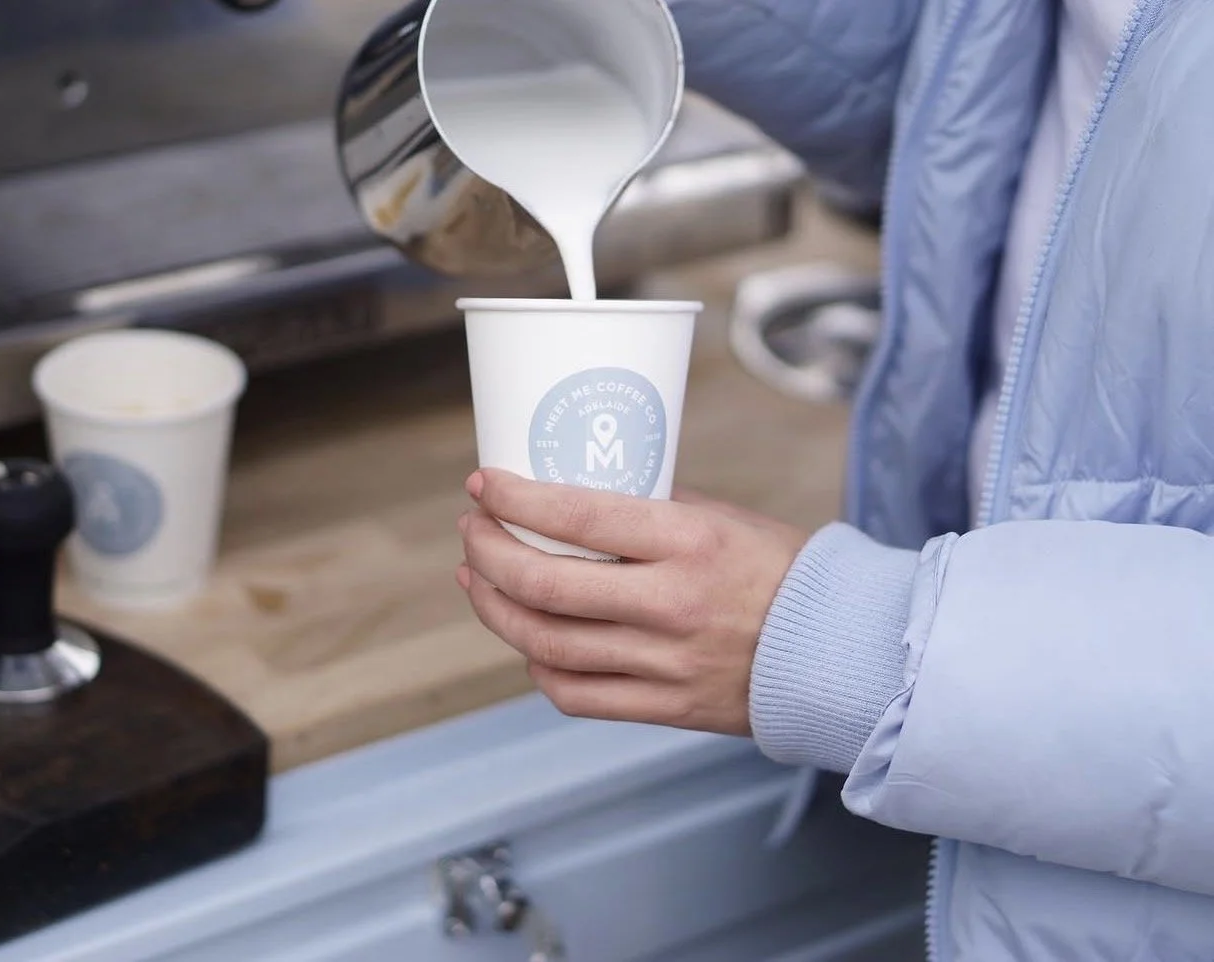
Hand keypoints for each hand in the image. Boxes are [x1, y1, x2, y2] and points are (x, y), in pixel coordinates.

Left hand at [456, 469, 806, 735]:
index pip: (578, 515)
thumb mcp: (723, 518)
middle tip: (472, 529)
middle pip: (545, 584)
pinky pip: (575, 694)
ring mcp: (665, 664)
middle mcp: (671, 604)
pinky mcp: (664, 708)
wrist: (839, 651)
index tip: (483, 483)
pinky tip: (525, 641)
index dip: (515, 498)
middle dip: (489, 552)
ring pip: (546, 643)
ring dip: (495, 608)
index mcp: (689, 542)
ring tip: (477, 579)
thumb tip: (580, 495)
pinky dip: (537, 667)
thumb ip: (652, 509)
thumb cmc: (781, 572)